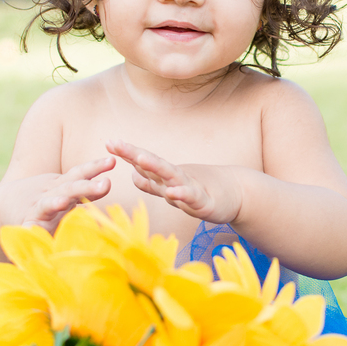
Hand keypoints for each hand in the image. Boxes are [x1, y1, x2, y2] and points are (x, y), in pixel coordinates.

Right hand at [19, 156, 114, 231]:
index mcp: (62, 185)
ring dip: (55, 203)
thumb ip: (87, 191)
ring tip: (63, 203)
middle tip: (106, 184)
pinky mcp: (24, 225)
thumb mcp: (65, 192)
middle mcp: (50, 194)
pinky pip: (26, 228)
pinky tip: (28, 233)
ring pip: (47, 205)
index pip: (80, 173)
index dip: (95, 167)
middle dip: (87, 187)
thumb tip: (109, 184)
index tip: (112, 161)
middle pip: (70, 188)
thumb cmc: (45, 200)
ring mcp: (36, 209)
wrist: (3, 207)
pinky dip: (27, 230)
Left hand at [106, 140, 241, 223]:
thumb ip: (153, 183)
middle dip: (133, 154)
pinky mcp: (205, 203)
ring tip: (140, 158)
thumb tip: (132, 175)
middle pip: (152, 165)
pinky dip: (182, 194)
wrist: (237, 194)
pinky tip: (172, 191)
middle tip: (115, 144)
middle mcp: (177, 179)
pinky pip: (192, 198)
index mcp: (168, 177)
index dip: (127, 153)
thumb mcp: (173, 188)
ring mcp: (191, 189)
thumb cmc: (204, 190)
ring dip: (155, 167)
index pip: (144, 163)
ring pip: (171, 177)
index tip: (109, 142)